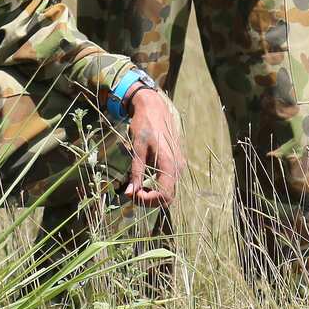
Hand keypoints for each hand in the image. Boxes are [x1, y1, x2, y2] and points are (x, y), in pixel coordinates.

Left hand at [124, 87, 185, 206]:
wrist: (154, 107)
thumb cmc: (144, 125)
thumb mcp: (137, 149)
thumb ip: (136, 172)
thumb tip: (130, 193)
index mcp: (170, 164)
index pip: (165, 195)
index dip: (148, 201)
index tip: (132, 195)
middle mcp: (178, 167)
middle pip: (168, 196)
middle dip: (150, 199)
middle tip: (132, 193)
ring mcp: (178, 165)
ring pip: (169, 190)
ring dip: (153, 193)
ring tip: (136, 186)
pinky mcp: (175, 162)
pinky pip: (168, 181)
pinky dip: (156, 186)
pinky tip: (143, 179)